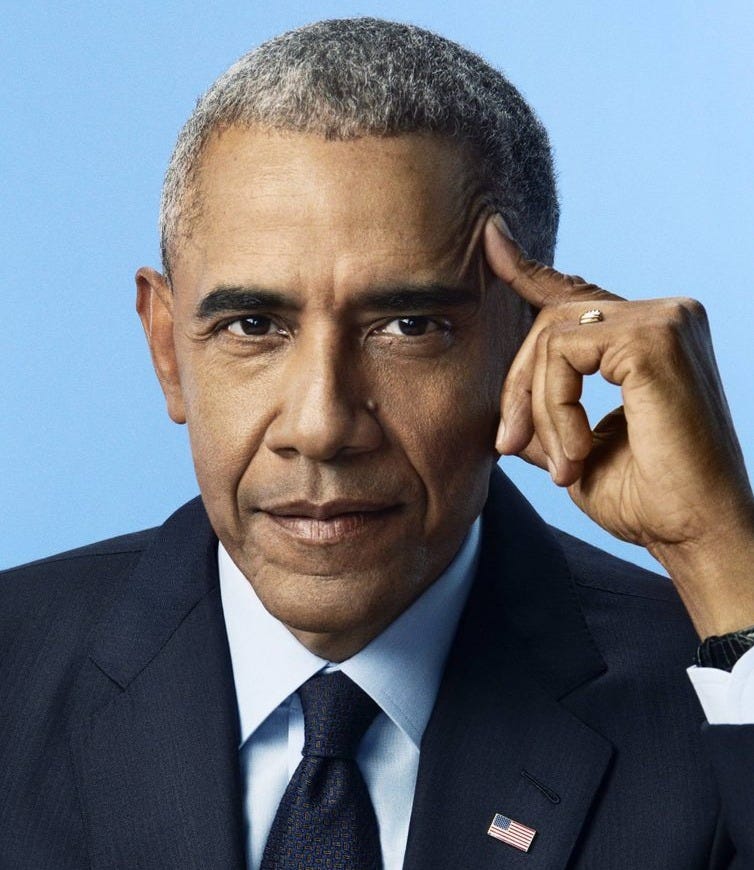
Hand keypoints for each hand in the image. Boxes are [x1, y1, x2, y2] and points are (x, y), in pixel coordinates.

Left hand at [484, 214, 753, 635]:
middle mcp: (663, 318)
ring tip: (561, 464)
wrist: (696, 534)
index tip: (491, 239)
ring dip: (537, 407)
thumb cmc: (647, 500)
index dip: (528, 270)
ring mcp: (664, 321)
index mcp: (649, 339)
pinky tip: (577, 452)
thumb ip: (544, 412)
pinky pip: (564, 354)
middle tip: (507, 444)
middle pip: (552, 320)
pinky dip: (556, 408)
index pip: (577, 298)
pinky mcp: (655, 338)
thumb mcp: (576, 448)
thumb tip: (505, 406)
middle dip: (518, 386)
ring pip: (552, 336)